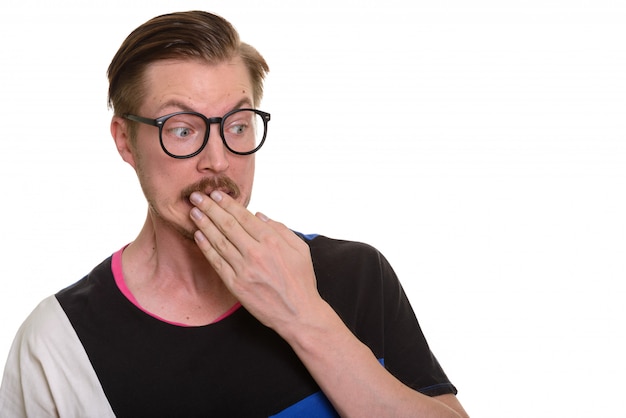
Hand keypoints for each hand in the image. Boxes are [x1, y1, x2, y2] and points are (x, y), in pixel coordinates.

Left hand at [189, 190, 321, 332]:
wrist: (298, 314)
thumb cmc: (301, 280)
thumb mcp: (300, 249)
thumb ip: (281, 229)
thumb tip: (259, 215)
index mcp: (272, 241)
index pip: (244, 216)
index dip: (228, 203)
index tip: (216, 193)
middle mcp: (256, 252)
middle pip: (227, 224)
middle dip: (210, 208)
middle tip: (197, 196)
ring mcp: (244, 269)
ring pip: (219, 241)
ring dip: (204, 224)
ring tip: (193, 212)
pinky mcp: (236, 285)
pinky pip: (217, 262)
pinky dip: (206, 247)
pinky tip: (198, 235)